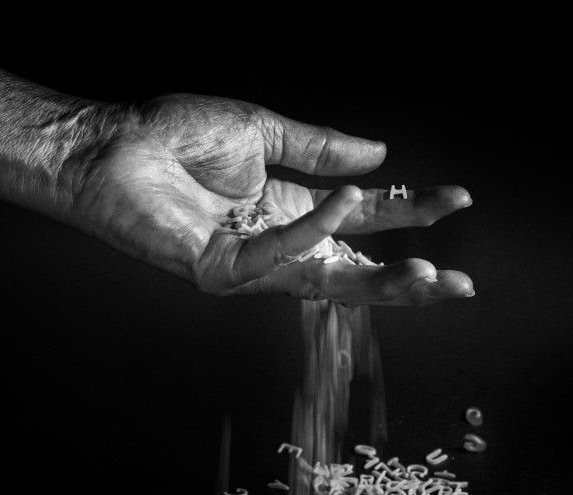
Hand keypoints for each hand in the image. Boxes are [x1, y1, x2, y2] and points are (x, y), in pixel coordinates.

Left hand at [58, 94, 474, 306]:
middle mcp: (276, 241)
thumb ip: (321, 147)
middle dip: (407, 278)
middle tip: (460, 286)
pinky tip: (347, 202)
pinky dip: (314, 229)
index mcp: (288, 208)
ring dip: (378, 283)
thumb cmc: (174, 134)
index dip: (409, 212)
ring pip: (324, 283)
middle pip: (353, 268)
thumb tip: (380, 156)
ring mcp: (250, 262)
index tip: (458, 199)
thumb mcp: (263, 129)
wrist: (112, 144)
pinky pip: (279, 256)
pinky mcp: (221, 271)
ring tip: (429, 277)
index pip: (363, 219)